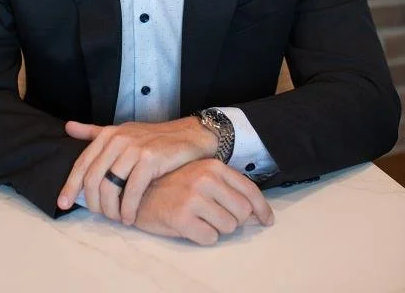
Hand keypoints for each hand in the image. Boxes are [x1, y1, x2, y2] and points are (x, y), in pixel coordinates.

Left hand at [57, 117, 216, 222]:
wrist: (189, 135)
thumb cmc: (153, 138)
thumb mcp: (122, 132)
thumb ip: (94, 131)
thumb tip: (68, 127)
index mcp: (108, 134)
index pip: (82, 163)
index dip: (70, 186)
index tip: (63, 204)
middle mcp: (118, 139)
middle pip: (93, 179)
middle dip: (93, 203)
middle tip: (102, 216)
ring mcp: (134, 148)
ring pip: (110, 186)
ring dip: (111, 209)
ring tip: (118, 218)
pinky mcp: (150, 159)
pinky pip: (132, 191)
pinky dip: (128, 209)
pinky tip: (130, 217)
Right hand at [134, 159, 273, 245]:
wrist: (138, 191)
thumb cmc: (172, 185)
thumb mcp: (200, 176)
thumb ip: (226, 187)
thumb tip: (257, 213)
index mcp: (213, 166)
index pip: (250, 190)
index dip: (262, 209)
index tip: (266, 220)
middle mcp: (206, 178)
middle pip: (242, 212)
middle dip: (233, 220)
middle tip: (214, 216)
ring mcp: (194, 197)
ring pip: (228, 227)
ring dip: (217, 228)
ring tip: (199, 219)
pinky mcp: (182, 217)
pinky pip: (210, 238)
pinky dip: (203, 237)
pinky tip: (190, 226)